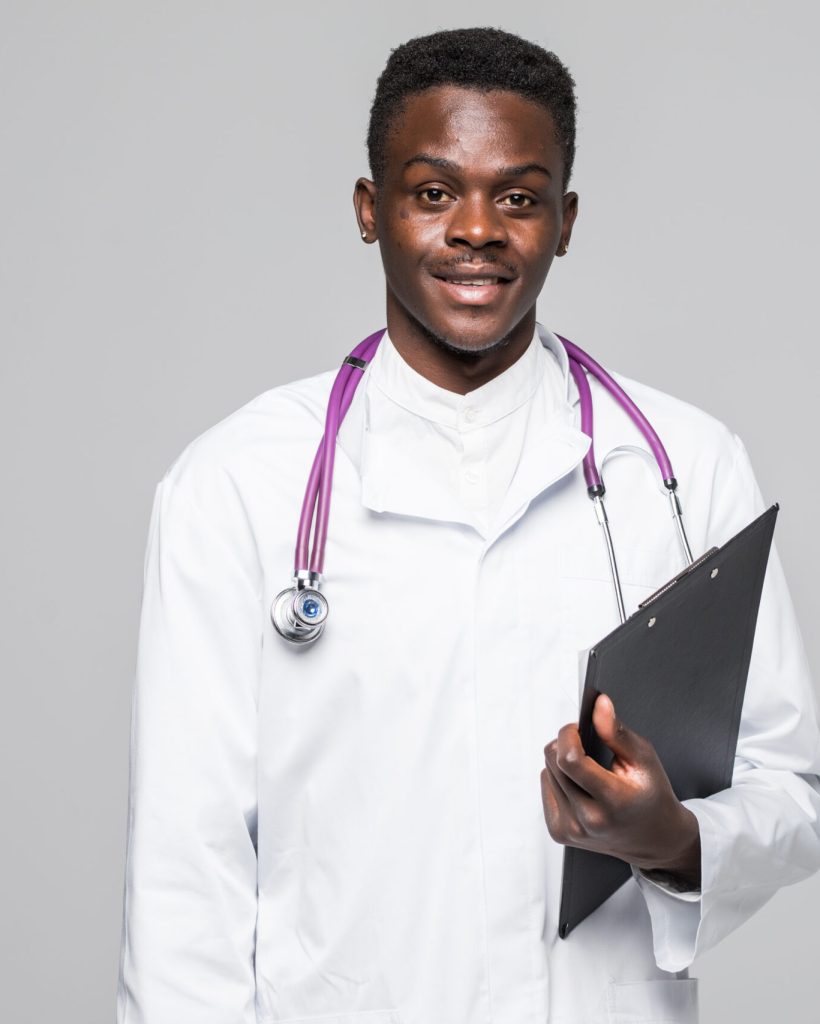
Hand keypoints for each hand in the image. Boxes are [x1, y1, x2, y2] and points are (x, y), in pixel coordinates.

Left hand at [541, 693, 700, 885]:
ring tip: (589, 772)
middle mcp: (589, 819)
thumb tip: (599, 705)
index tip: (577, 728)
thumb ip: (616, 731)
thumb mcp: (644, 758)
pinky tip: (580, 787)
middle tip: (587, 747)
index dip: (568, 735)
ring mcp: (572, 829)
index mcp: (613, 800)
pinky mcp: (559, 832)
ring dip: (562, 764)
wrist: (654, 838)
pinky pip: (545, 788)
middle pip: (553, 762)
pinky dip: (558, 780)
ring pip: (547, 773)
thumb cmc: (651, 796)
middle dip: (566, 745)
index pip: (570, 760)